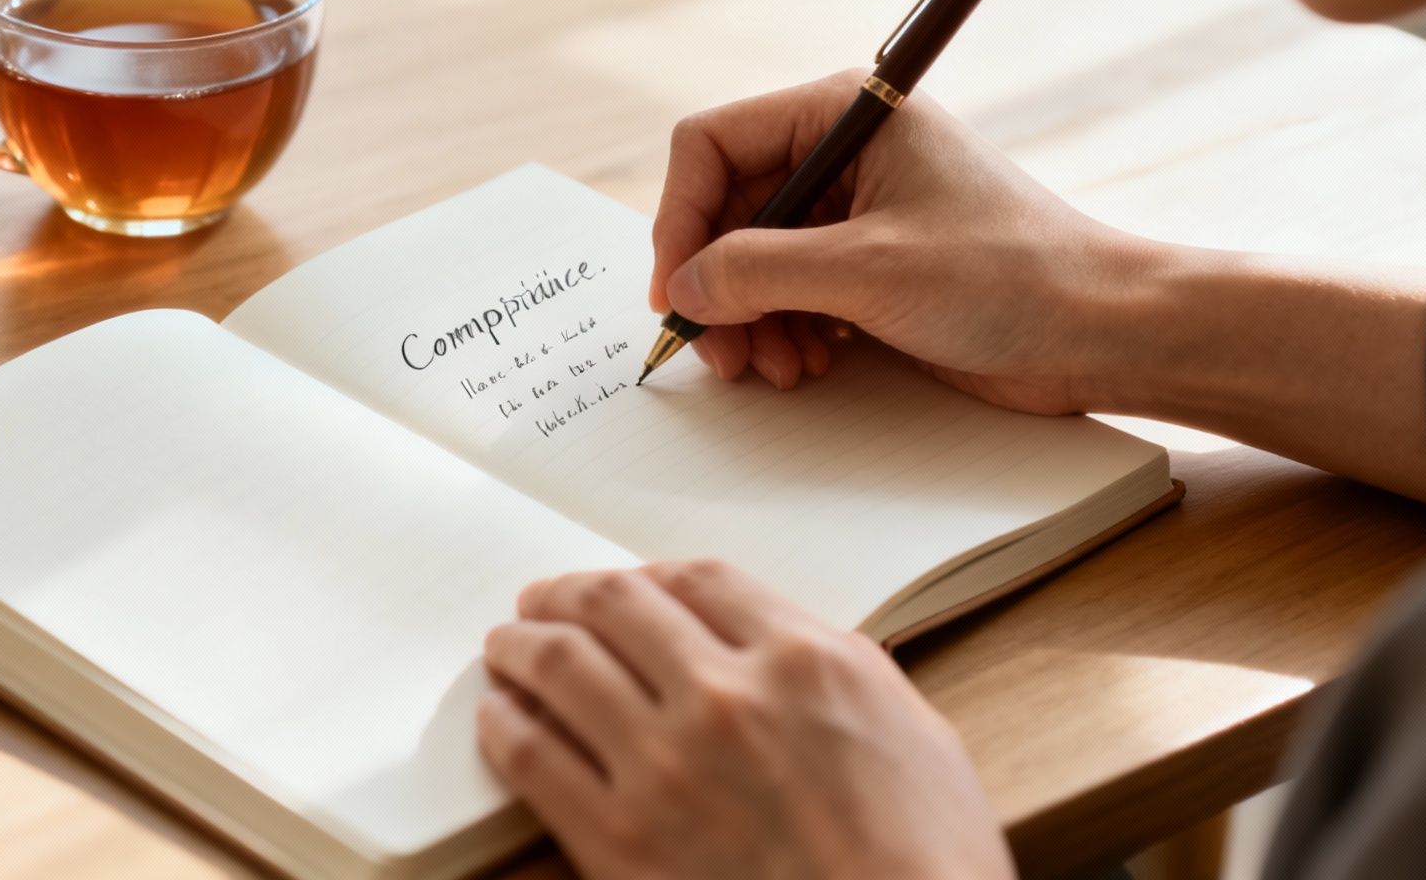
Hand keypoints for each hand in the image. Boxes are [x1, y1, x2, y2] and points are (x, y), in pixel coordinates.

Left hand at [476, 561, 1015, 879]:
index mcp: (804, 660)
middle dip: (568, 594)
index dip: (650, 575)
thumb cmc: (926, 864)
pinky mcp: (619, 840)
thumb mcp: (913, 733)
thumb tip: (782, 652)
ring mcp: (664, 766)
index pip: (700, 580)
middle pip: (617, 606)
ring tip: (506, 644)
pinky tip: (498, 716)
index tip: (628, 586)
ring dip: (522, 645)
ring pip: (562, 667)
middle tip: (543, 599)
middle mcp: (726, 695)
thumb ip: (835, 675)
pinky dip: (505, 724)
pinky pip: (534, 758)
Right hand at [651, 69, 1155, 412]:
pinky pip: (792, 292)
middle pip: (728, 209)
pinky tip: (806, 366)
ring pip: (754, 259)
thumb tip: (683, 289)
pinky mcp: (873, 266)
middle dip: (718, 285)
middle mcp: (845, 153)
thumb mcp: (867, 270)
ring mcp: (858, 211)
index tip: (675, 292)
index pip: (713, 144)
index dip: (681, 218)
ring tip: (775, 368)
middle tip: (720, 352)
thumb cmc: (1009, 276)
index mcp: (845, 114)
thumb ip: (759, 271)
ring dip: (750, 318)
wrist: (1101, 330)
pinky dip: (783, 331)